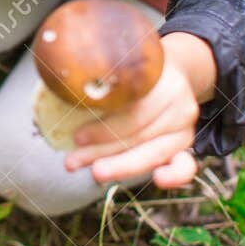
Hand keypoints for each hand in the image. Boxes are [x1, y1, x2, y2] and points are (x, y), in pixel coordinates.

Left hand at [60, 57, 199, 189]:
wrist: (172, 70)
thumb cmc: (134, 71)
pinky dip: (175, 175)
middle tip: (72, 162)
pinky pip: (186, 165)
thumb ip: (101, 78)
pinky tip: (159, 180)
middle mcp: (179, 103)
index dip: (103, 129)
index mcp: (161, 79)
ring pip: (151, 152)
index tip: (76, 138)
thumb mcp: (120, 65)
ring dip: (118, 165)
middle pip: (138, 134)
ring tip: (91, 171)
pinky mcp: (186, 145)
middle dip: (102, 151)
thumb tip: (59, 85)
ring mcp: (185, 127)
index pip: (132, 111)